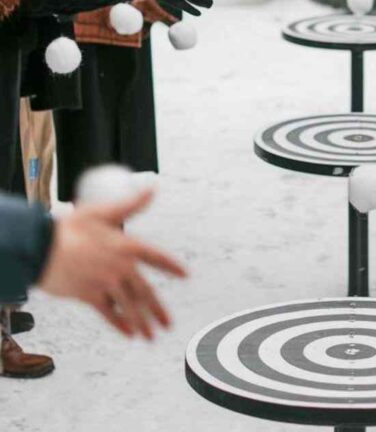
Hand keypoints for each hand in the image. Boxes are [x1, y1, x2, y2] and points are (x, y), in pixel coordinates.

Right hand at [38, 189, 186, 338]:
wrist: (41, 248)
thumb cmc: (69, 227)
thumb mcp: (102, 211)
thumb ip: (130, 203)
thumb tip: (152, 188)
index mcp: (126, 245)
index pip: (156, 257)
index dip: (172, 266)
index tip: (184, 275)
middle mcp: (121, 267)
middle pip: (146, 291)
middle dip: (158, 310)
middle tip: (168, 323)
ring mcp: (106, 284)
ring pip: (130, 307)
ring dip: (142, 323)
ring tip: (151, 336)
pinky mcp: (90, 296)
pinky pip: (109, 314)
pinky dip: (120, 325)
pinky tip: (128, 334)